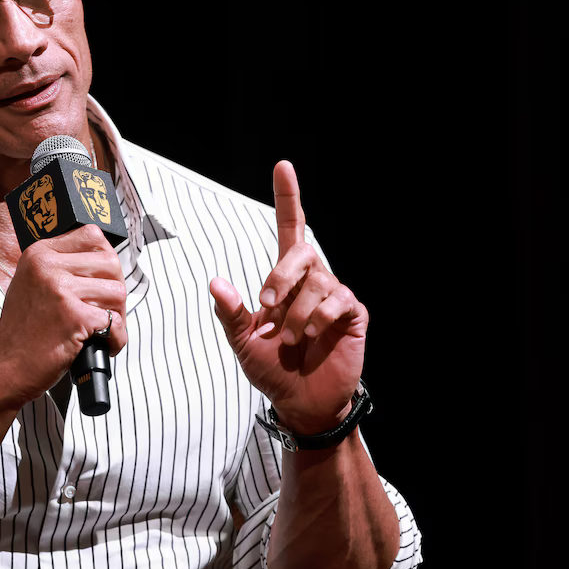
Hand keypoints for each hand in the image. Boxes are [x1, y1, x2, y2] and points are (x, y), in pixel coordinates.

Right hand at [0, 225, 126, 409]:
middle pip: (110, 263)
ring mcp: (60, 291)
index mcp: (39, 254)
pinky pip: (115, 322)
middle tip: (104, 311)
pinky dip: (115, 339)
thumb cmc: (22, 333)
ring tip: (102, 330)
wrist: (5, 368)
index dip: (105, 260)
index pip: (92, 236)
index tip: (101, 280)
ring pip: (117, 292)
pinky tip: (102, 345)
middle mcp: (48, 267)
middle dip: (115, 290)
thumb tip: (104, 262)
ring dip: (118, 315)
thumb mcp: (31, 285)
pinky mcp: (74, 317)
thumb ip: (61, 268)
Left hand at [210, 161, 366, 433]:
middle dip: (280, 277)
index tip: (283, 166)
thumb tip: (215, 282)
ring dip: (297, 314)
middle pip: (300, 252)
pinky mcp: (353, 313)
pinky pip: (337, 301)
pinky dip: (319, 319)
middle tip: (267, 307)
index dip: (288, 198)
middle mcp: (313, 280)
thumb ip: (230, 314)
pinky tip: (313, 337)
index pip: (289, 229)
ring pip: (317, 282)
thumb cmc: (272, 369)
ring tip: (292, 339)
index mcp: (285, 280)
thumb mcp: (243, 342)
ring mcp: (335, 295)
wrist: (301, 401)